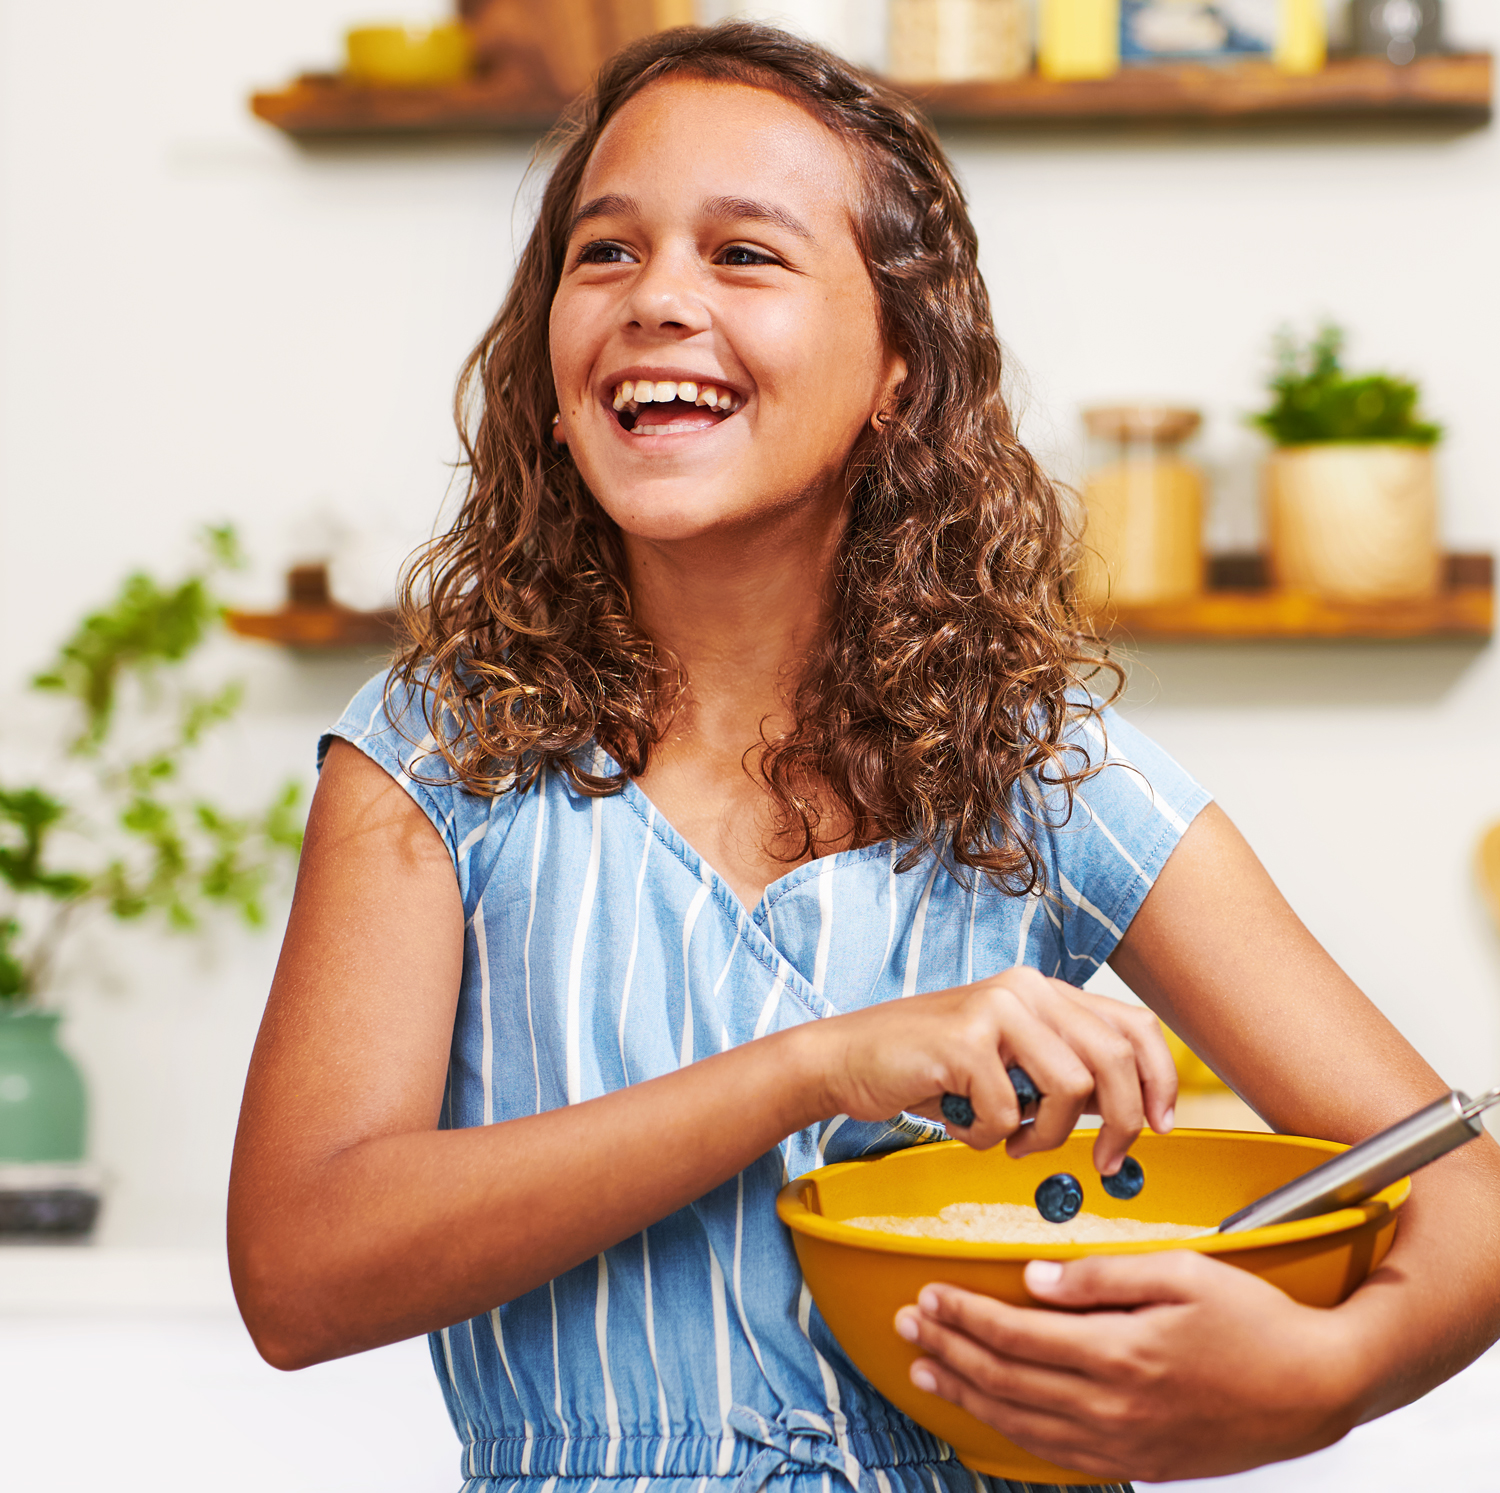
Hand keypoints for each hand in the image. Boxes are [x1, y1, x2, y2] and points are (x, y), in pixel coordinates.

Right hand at [817, 966, 1175, 1174]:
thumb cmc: (929, 1071)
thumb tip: (1127, 1120)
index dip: (1161, 1080)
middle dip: (1121, 1124)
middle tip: (1104, 1164)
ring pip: (1070, 1088)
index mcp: (1044, 991)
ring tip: (1012, 1141)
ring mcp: (996, 1008)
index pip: (1133, 1026)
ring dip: (1046, 1135)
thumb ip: (1062, 1075)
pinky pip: (1008, 1112)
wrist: (847, 1059)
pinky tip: (964, 1125)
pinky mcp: (964, 1038)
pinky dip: (990, 1137)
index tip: (1161, 1128)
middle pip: (1113, 1059)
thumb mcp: (1008, 1065)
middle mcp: (1026, 988)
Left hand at [894, 1252, 1362, 1482]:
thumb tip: (1034, 1279)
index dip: (964, 1315)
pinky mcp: (1143, 1464)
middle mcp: (1115, 1407)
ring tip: (927, 1371)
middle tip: (908, 1325)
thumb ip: (1100, 1275)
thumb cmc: (1255, 1320)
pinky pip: (1060, 1458)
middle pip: (1007, 1381)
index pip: (1015, 1335)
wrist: (1320, 1388)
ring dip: (968, 1396)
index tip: (929, 1294)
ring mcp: (1127, 1444)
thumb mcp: (1181, 1272)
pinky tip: (989, 1418)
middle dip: (950, 1350)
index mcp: (1120, 1353)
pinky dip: (1013, 1437)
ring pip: (1024, 1425)